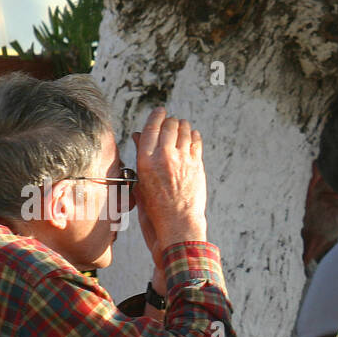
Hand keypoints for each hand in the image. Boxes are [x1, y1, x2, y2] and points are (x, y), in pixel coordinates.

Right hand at [132, 108, 206, 249]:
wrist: (176, 225)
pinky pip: (196, 142)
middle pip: (169, 126)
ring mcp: (183, 161)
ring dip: (183, 126)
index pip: (151, 128)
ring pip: (185, 131)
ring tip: (182, 126)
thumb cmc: (154, 208)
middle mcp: (164, 157)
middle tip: (171, 121)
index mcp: (145, 161)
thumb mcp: (140, 182)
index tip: (160, 111)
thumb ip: (141, 156)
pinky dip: (194, 136)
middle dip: (170, 121)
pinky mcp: (197, 166)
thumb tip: (140, 135)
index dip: (156, 116)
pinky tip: (192, 136)